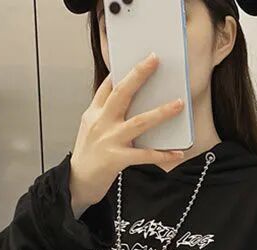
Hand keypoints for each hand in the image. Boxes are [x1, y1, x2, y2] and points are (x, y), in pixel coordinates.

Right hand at [69, 54, 185, 217]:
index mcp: (94, 113)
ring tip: (179, 104)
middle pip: (122, 93)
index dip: (121, 71)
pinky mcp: (116, 159)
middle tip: (154, 60)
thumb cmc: (88, 156)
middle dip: (139, 75)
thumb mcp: (90, 129)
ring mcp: (109, 140)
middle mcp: (101, 122)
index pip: (107, 87)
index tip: (139, 58)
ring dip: (161, 112)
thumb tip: (123, 99)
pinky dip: (162, 154)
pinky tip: (177, 152)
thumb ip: (104, 113)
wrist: (77, 183)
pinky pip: (145, 155)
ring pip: (139, 121)